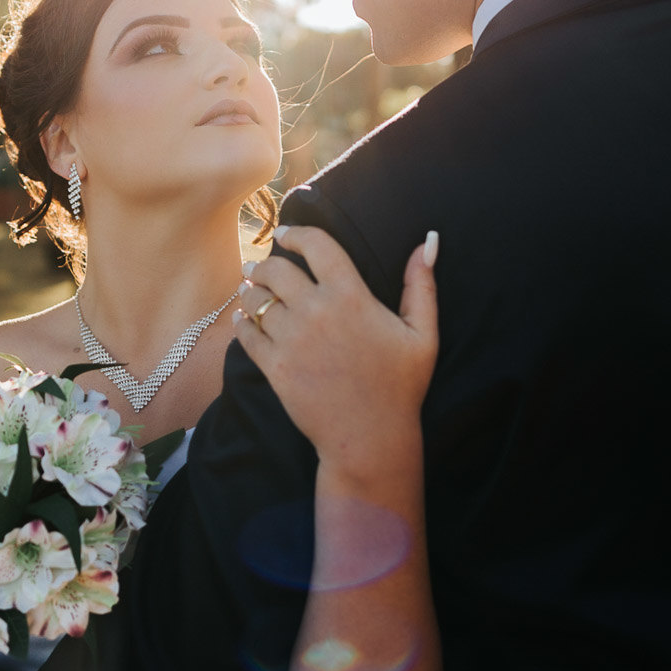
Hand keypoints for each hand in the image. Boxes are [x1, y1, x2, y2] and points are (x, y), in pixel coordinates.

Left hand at [235, 225, 438, 476]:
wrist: (370, 437)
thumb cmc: (400, 386)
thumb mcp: (423, 333)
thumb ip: (422, 285)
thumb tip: (428, 240)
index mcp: (351, 296)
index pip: (316, 246)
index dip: (296, 234)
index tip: (286, 234)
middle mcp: (316, 312)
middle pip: (276, 270)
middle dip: (265, 264)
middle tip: (260, 267)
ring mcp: (292, 340)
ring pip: (256, 301)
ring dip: (251, 292)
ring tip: (250, 290)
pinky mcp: (275, 367)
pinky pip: (247, 334)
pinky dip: (242, 323)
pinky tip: (243, 320)